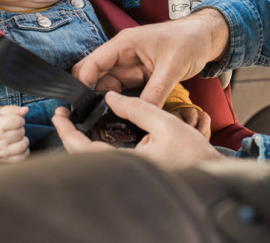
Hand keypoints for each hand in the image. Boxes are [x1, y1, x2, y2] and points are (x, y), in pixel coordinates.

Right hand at [0, 106, 29, 163]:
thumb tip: (26, 110)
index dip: (20, 119)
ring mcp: (1, 151)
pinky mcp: (4, 160)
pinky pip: (22, 157)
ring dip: (24, 140)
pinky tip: (19, 146)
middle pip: (20, 132)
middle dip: (20, 129)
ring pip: (22, 145)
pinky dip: (24, 152)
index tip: (16, 121)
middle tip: (14, 130)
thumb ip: (13, 110)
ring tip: (18, 138)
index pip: (16, 121)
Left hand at [52, 92, 222, 168]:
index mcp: (128, 162)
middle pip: (84, 156)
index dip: (67, 131)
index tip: (60, 115)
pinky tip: (99, 130)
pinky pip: (107, 158)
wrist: (210, 171)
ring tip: (78, 119)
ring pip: (94, 158)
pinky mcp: (133, 171)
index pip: (84, 149)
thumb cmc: (192, 152)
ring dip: (82, 139)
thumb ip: (137, 107)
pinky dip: (97, 144)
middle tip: (64, 114)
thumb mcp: (165, 122)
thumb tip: (111, 97)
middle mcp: (124, 171)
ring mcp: (128, 173)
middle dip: (70, 134)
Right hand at [72, 9, 229, 106]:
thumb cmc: (189, 40)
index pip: (93, 63)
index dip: (83, 83)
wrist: (206, 38)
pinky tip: (121, 117)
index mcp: (125, 44)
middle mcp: (123, 55)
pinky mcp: (139, 76)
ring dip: (107, 103)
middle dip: (91, 96)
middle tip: (90, 119)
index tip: (79, 105)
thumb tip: (142, 114)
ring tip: (105, 122)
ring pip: (108, 87)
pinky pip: (124, 92)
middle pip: (95, 76)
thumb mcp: (172, 67)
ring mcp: (130, 66)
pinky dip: (122, 103)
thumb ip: (155, 92)